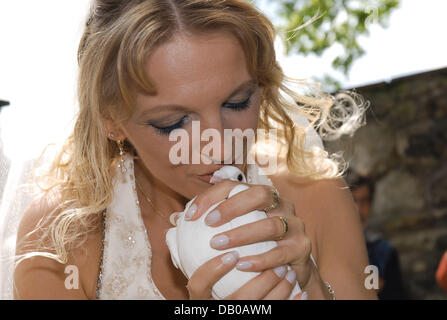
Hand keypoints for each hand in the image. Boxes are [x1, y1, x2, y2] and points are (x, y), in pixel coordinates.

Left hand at [186, 179, 314, 297]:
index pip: (235, 186)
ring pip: (270, 224)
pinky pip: (281, 252)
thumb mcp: (233, 230)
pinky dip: (260, 259)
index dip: (211, 196)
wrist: (291, 268)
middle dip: (232, 207)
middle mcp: (281, 204)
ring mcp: (295, 224)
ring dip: (242, 234)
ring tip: (218, 245)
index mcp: (263, 196)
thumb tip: (176, 219)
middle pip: (260, 194)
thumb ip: (209, 222)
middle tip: (209, 224)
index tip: (190, 216)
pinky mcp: (302, 247)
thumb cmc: (256, 246)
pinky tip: (241, 266)